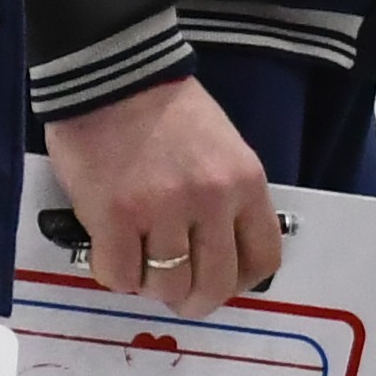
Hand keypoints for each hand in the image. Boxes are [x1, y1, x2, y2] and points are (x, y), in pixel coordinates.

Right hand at [46, 75, 281, 317]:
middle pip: (215, 284)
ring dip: (150, 284)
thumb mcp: (224, 149)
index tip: (219, 279)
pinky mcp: (114, 215)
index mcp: (245, 183)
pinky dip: (115, 273)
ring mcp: (162, 210)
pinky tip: (111, 251)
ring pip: (166, 286)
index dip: (241, 281)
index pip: (263, 258)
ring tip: (139, 261)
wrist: (114, 75)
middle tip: (176, 294)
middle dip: (195, 300)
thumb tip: (220, 250)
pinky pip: (120, 275)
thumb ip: (230, 198)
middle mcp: (211, 201)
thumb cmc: (169, 111)